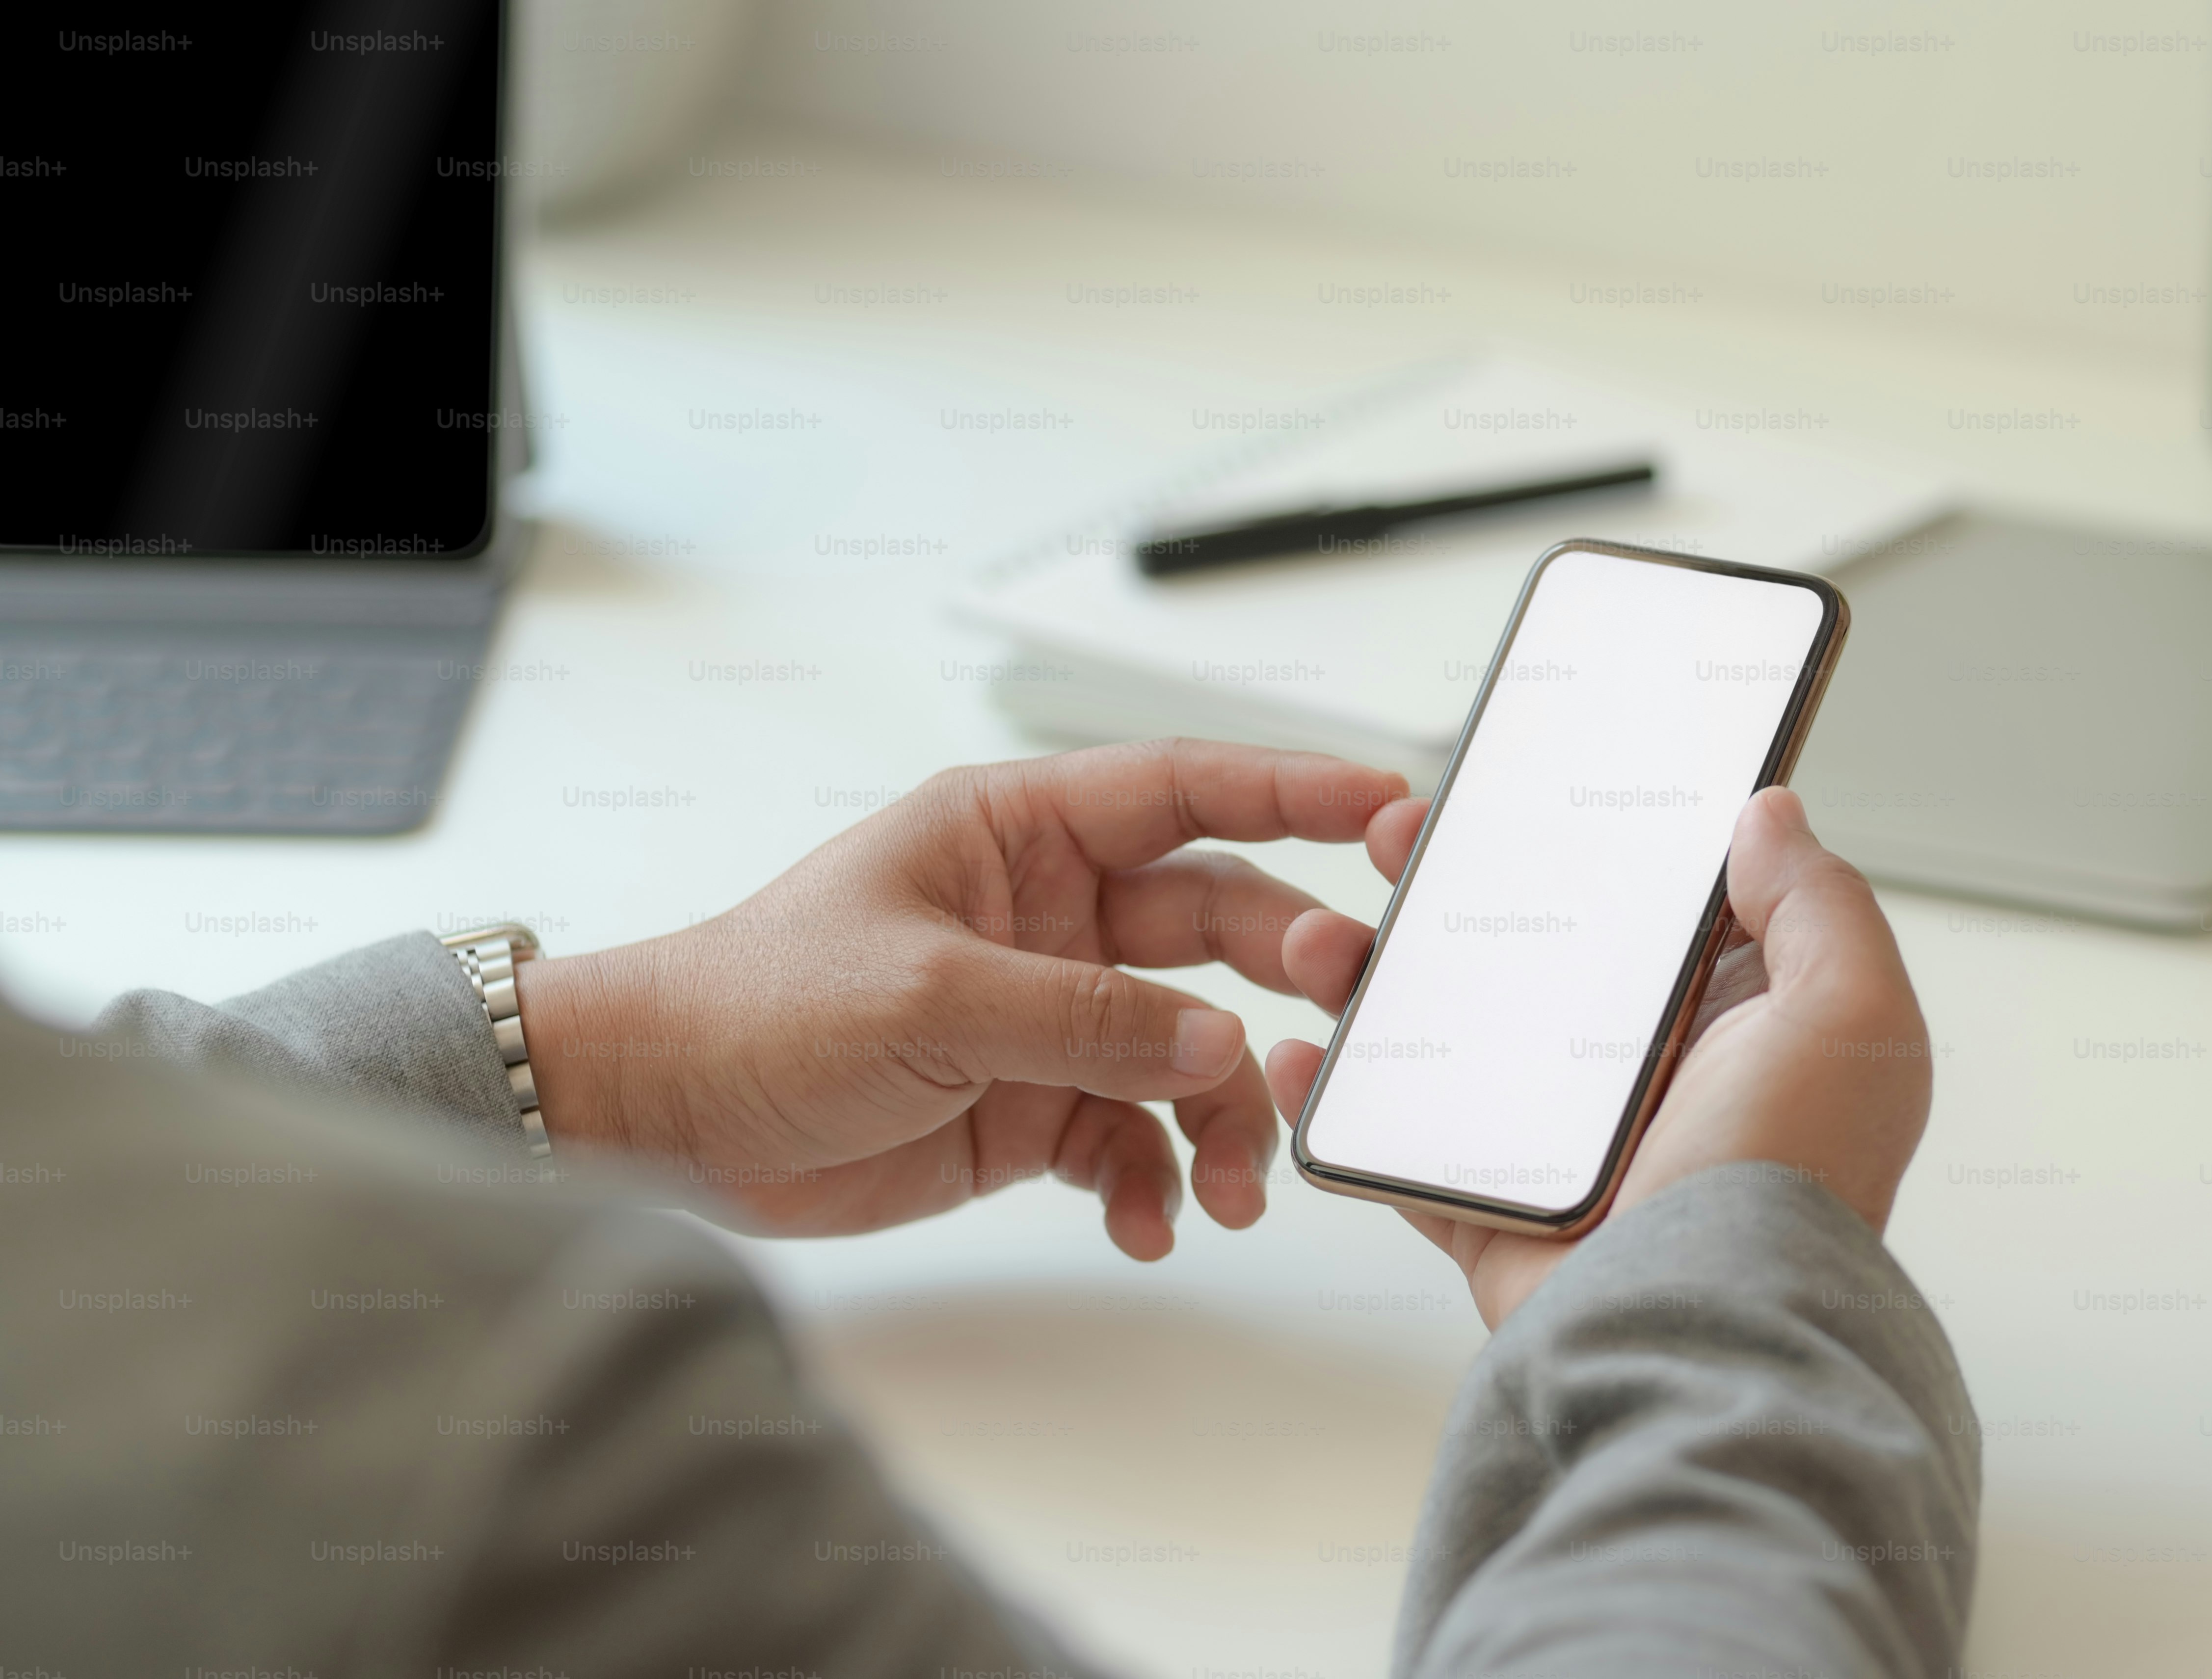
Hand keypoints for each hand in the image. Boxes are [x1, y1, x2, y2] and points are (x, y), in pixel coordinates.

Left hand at [510, 740, 1429, 1260]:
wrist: (662, 1121)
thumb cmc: (757, 1008)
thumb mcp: (930, 996)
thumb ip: (1086, 1018)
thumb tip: (1217, 1043)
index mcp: (1019, 835)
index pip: (1184, 792)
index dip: (1292, 792)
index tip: (1387, 808)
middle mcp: (1050, 914)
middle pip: (1215, 924)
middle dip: (1288, 971)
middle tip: (1346, 1013)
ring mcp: (1049, 1014)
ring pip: (1190, 1050)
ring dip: (1226, 1116)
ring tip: (1238, 1185)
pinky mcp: (1035, 1106)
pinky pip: (1137, 1138)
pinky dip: (1156, 1183)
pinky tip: (1151, 1224)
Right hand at [1267, 788, 1932, 1326]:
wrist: (1706, 1332)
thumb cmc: (1790, 1182)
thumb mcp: (1850, 1017)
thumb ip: (1819, 905)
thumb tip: (1770, 812)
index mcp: (1729, 1023)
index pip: (1648, 904)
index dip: (1587, 838)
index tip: (1521, 779)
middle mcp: (1644, 1077)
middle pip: (1527, 952)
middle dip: (1451, 884)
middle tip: (1399, 834)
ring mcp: (1560, 1145)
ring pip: (1448, 1033)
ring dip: (1374, 975)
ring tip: (1319, 936)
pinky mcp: (1493, 1208)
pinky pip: (1398, 1143)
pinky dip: (1339, 1098)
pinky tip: (1299, 1048)